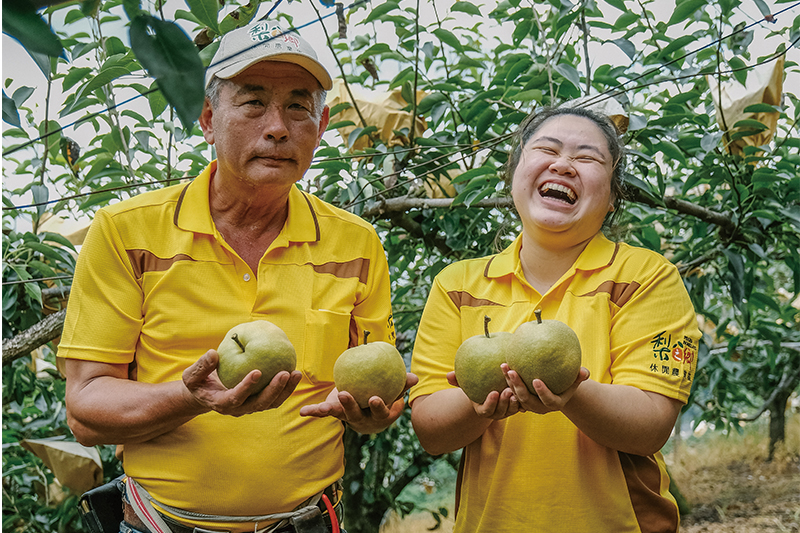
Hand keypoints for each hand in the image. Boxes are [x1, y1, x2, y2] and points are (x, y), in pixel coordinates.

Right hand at [182, 350, 301, 416]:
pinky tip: (294, 372)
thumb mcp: (192, 375)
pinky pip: (276, 398)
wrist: (206, 393)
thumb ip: (201, 366)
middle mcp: (238, 409)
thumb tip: (213, 353)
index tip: (257, 371)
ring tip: (295, 373)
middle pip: (259, 404)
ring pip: (271, 403)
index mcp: (221, 403)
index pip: (235, 398)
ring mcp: (250, 407)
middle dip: (273, 390)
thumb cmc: (198, 382)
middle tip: (285, 372)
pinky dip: (286, 388)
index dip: (246, 387)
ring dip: (285, 390)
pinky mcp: (259, 402)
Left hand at [299, 373, 417, 433]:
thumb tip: (414, 377)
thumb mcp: (395, 389)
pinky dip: (314, 412)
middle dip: (350, 406)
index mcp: (379, 416)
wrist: (369, 406)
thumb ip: (403, 384)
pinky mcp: (336, 411)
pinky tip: (303, 411)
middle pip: (356, 415)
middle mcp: (362, 420)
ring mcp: (348, 417)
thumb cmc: (387, 394)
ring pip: (339, 414)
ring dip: (330, 410)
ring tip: (323, 407)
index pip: (380, 413)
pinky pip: (324, 412)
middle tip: (345, 394)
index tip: (374, 398)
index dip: (377, 407)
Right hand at [446, 371, 522, 419]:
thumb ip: (458, 381)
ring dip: (514, 402)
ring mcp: (506, 412)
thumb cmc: (476, 387)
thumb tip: (448, 375)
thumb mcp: (467, 384)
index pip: (486, 410)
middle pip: (501, 411)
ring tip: (516, 390)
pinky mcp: (516, 408)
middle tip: (508, 390)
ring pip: (511, 410)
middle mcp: (495, 414)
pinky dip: (523, 401)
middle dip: (504, 401)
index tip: (494, 392)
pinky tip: (526, 391)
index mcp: (483, 410)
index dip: (491, 403)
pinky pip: (520, 406)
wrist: (489, 390)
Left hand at [502, 363, 589, 413]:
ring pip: (516, 395)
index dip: (542, 392)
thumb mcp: (576, 379)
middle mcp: (540, 407)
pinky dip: (506, 380)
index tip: (535, 380)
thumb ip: (580, 376)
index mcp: (554, 404)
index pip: (547, 400)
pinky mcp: (520, 399)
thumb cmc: (568, 381)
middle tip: (512, 371)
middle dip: (518, 386)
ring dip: (509, 382)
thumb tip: (585, 372)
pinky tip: (502, 366)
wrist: (557, 388)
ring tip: (504, 366)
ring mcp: (528, 405)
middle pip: (527, 399)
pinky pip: (510, 390)